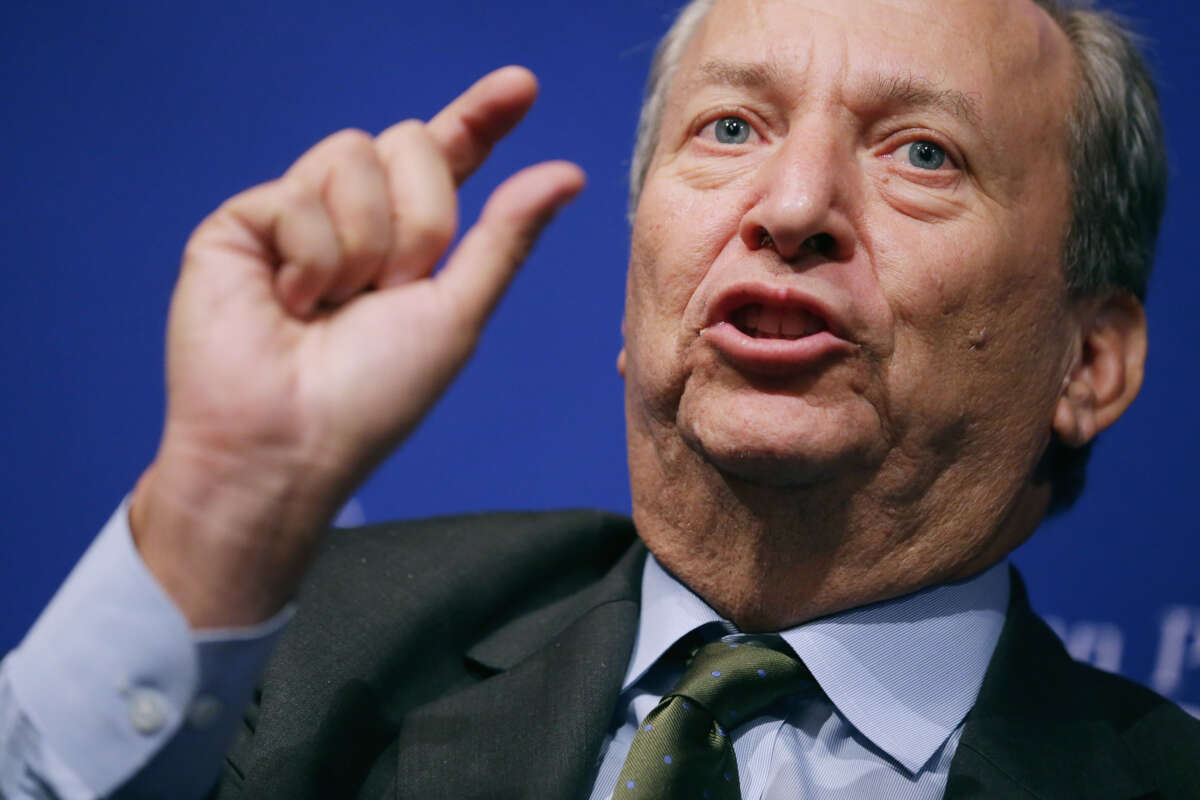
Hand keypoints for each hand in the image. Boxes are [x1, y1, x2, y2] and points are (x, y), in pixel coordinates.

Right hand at [129, 67, 584, 626]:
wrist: (290, 445)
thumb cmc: (375, 395)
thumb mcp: (457, 312)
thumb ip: (505, 235)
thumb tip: (569, 172)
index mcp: (410, 238)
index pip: (448, 157)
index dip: (481, 117)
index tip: (521, 85)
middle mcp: (355, 216)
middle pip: (407, 142)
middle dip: (420, 221)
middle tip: (391, 291)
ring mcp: (296, 215)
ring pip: (352, 154)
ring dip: (363, 245)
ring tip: (332, 305)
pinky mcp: (241, 223)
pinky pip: (296, 193)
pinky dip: (310, 259)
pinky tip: (289, 304)